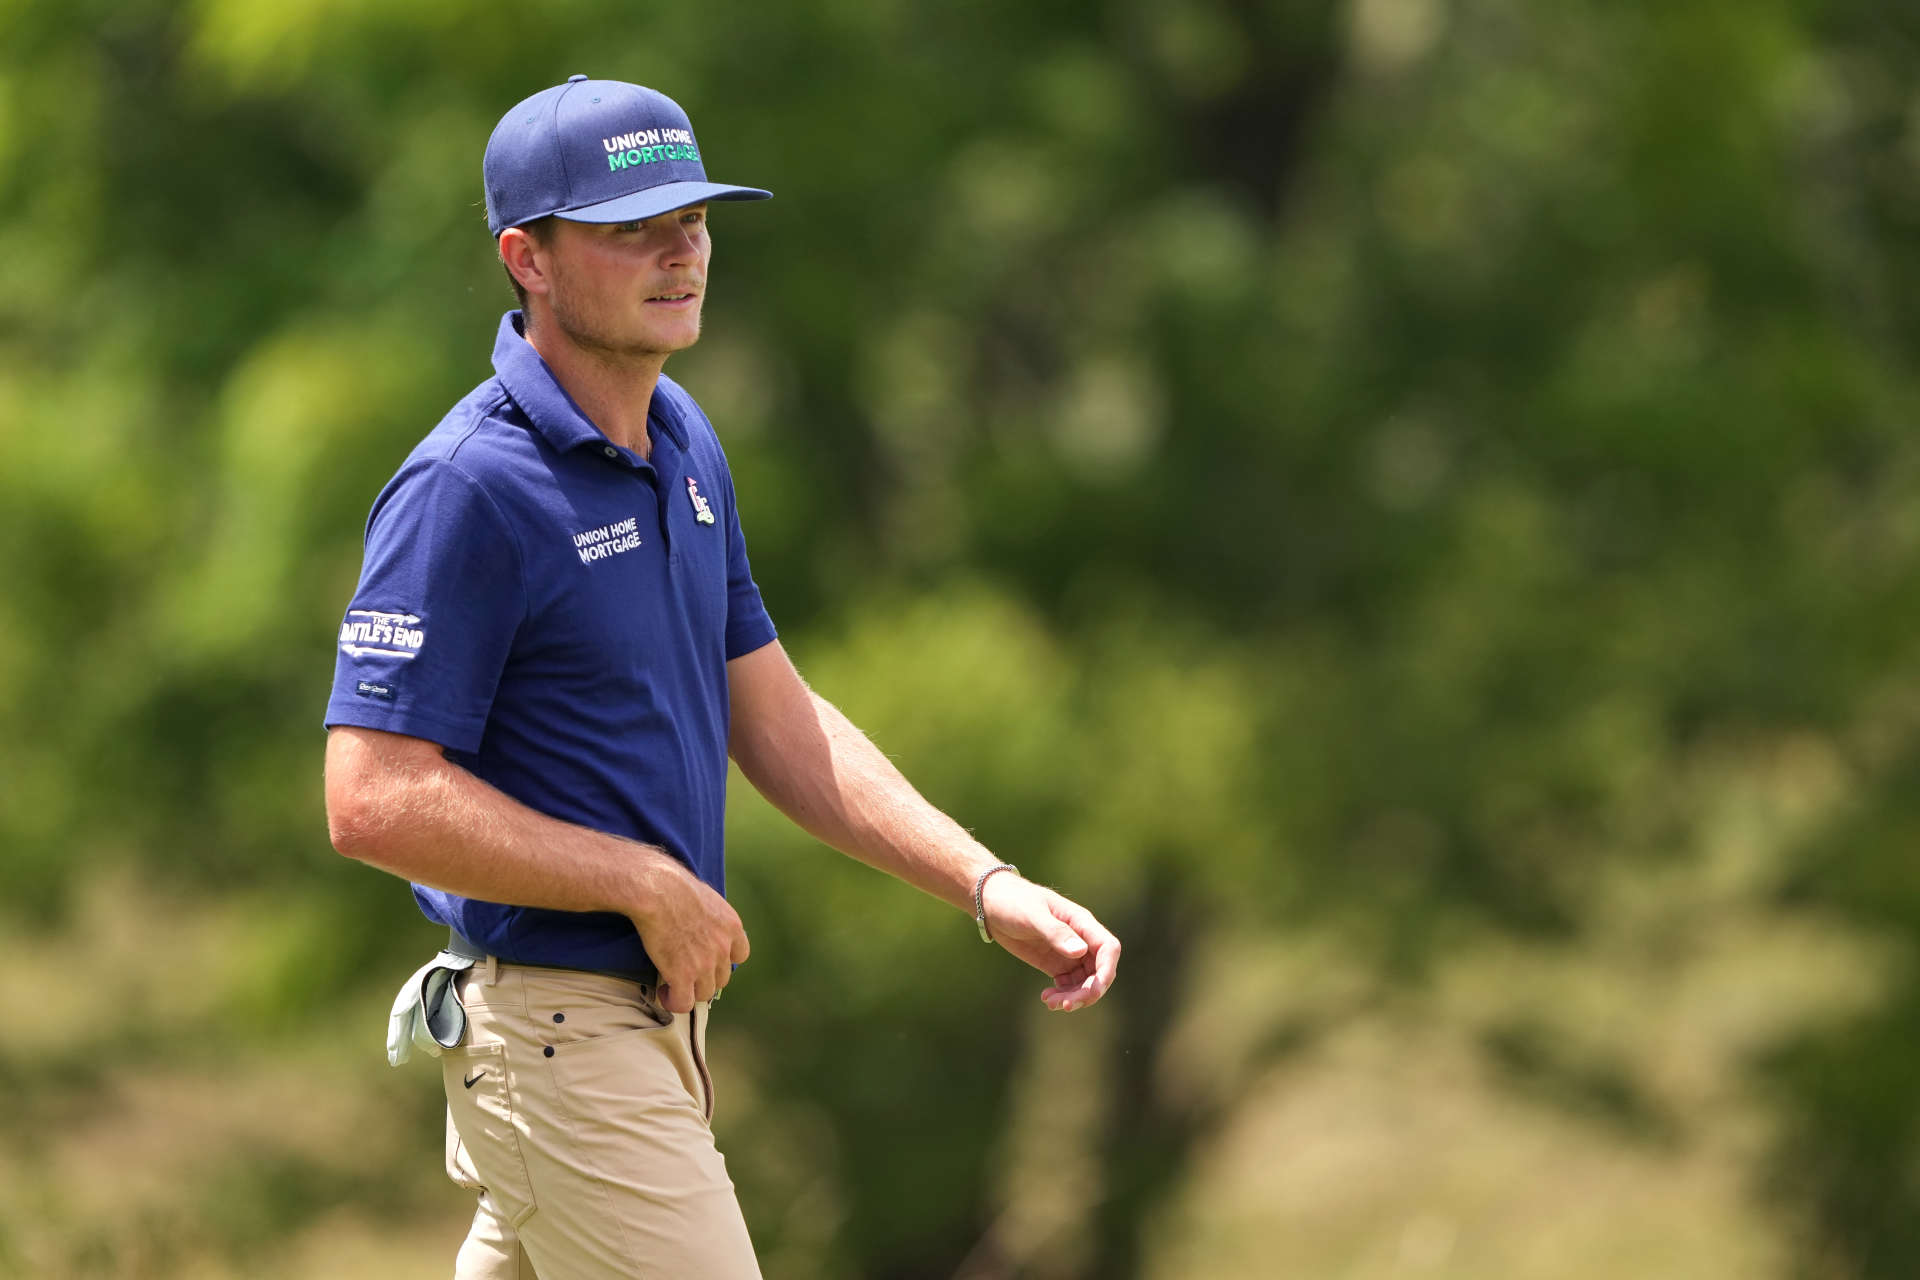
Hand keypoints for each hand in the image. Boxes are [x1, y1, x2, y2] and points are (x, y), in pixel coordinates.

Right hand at [629, 856, 749, 1013]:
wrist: (658, 890)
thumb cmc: (674, 886)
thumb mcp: (706, 897)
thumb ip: (710, 916)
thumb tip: (700, 919)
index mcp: (732, 926)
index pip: (740, 954)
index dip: (723, 960)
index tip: (708, 959)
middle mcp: (723, 947)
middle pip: (721, 977)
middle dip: (704, 977)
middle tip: (684, 971)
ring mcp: (705, 964)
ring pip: (704, 993)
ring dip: (689, 991)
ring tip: (671, 984)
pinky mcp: (682, 975)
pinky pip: (684, 1003)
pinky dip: (674, 1001)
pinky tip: (664, 992)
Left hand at [981, 874, 1120, 1011]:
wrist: (991, 903)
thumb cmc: (1013, 901)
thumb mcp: (1033, 915)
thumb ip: (1056, 932)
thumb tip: (1079, 951)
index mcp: (1081, 922)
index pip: (1108, 948)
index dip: (1107, 971)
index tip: (1094, 990)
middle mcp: (1080, 939)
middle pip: (1098, 971)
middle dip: (1087, 992)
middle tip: (1066, 1005)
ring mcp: (1068, 953)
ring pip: (1084, 982)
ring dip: (1073, 997)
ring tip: (1050, 1002)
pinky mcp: (1055, 963)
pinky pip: (1068, 985)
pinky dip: (1062, 995)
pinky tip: (1046, 997)